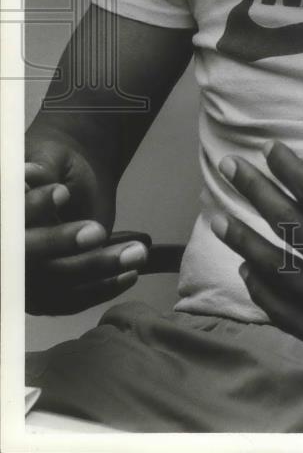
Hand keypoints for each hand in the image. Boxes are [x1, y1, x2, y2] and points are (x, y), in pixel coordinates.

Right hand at [25, 137, 147, 314]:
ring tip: (135, 253)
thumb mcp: (51, 156)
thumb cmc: (56, 163)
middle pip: (29, 255)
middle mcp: (10, 254)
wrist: (70, 178)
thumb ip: (43, 167)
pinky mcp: (48, 294)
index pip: (11, 222)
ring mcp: (27, 278)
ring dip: (96, 269)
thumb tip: (30, 173)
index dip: (33, 208)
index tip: (61, 192)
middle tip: (97, 230)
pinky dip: (102, 290)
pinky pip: (71, 301)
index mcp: (7, 219)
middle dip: (61, 242)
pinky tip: (131, 274)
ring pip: (55, 282)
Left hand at [211, 91, 302, 380]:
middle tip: (230, 169)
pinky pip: (296, 320)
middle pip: (296, 234)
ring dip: (249, 246)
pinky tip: (249, 273)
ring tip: (222, 219)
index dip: (291, 170)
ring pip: (287, 278)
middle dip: (257, 197)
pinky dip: (268, 296)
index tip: (271, 149)